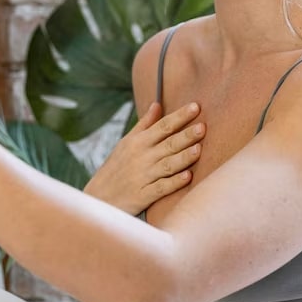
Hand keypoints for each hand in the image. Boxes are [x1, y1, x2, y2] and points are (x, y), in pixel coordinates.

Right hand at [84, 101, 205, 215]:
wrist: (99, 197)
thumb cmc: (116, 167)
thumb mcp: (126, 142)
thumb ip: (145, 124)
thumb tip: (157, 104)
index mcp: (138, 142)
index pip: (163, 126)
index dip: (179, 116)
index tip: (196, 106)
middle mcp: (142, 157)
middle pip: (168, 144)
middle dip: (185, 135)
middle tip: (202, 127)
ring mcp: (143, 177)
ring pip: (167, 165)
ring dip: (183, 157)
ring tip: (199, 149)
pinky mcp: (144, 195)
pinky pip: (161, 188)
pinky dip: (174, 182)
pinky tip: (187, 177)